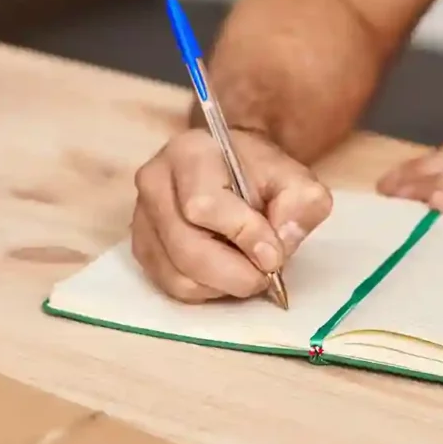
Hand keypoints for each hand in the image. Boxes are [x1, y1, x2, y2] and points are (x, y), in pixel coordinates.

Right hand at [130, 128, 333, 301]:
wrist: (231, 169)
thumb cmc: (260, 174)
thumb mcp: (295, 178)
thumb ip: (300, 204)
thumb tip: (279, 246)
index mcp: (189, 153)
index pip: (204, 206)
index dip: (243, 236)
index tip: (275, 256)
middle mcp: (154, 182)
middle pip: (187, 249)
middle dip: (235, 273)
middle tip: (266, 275)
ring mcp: (142, 217)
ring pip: (178, 275)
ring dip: (222, 285)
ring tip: (247, 270)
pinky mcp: (141, 247)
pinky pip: (171, 286)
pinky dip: (206, 290)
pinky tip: (225, 273)